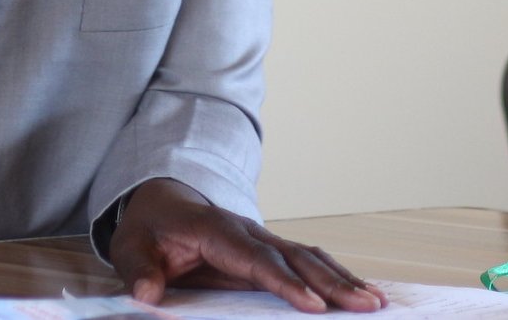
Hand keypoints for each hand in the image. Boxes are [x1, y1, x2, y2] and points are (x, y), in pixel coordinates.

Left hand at [109, 179, 386, 313]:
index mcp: (215, 229)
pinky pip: (306, 260)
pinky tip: (358, 291)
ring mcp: (261, 237)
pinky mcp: (268, 249)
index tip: (313, 306)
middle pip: (295, 256)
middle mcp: (246, 229)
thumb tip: (147, 295)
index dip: (285, 282)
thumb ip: (138, 272)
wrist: (158, 202)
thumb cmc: (148, 229)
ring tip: (376, 301)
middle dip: (331, 281)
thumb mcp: (131, 249)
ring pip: (308, 256)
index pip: (256, 258)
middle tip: (366, 306)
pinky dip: (334, 274)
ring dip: (341, 277)